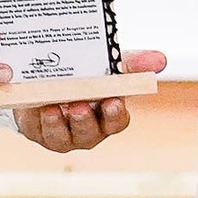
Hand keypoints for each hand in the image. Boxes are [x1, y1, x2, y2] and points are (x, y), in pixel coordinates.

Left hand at [11, 50, 166, 150]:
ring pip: (61, 138)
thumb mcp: (107, 64)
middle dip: (84, 122)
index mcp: (106, 115)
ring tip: (54, 107)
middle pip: (89, 133)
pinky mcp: (39, 132)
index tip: (113, 101)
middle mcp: (86, 130)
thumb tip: (160, 60)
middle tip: (79, 106)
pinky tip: (37, 107)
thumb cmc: (84, 75)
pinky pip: (39, 132)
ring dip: (58, 124)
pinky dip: (38, 121)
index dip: (115, 114)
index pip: (116, 121)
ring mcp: (62, 134)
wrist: (45, 76)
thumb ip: (132, 63)